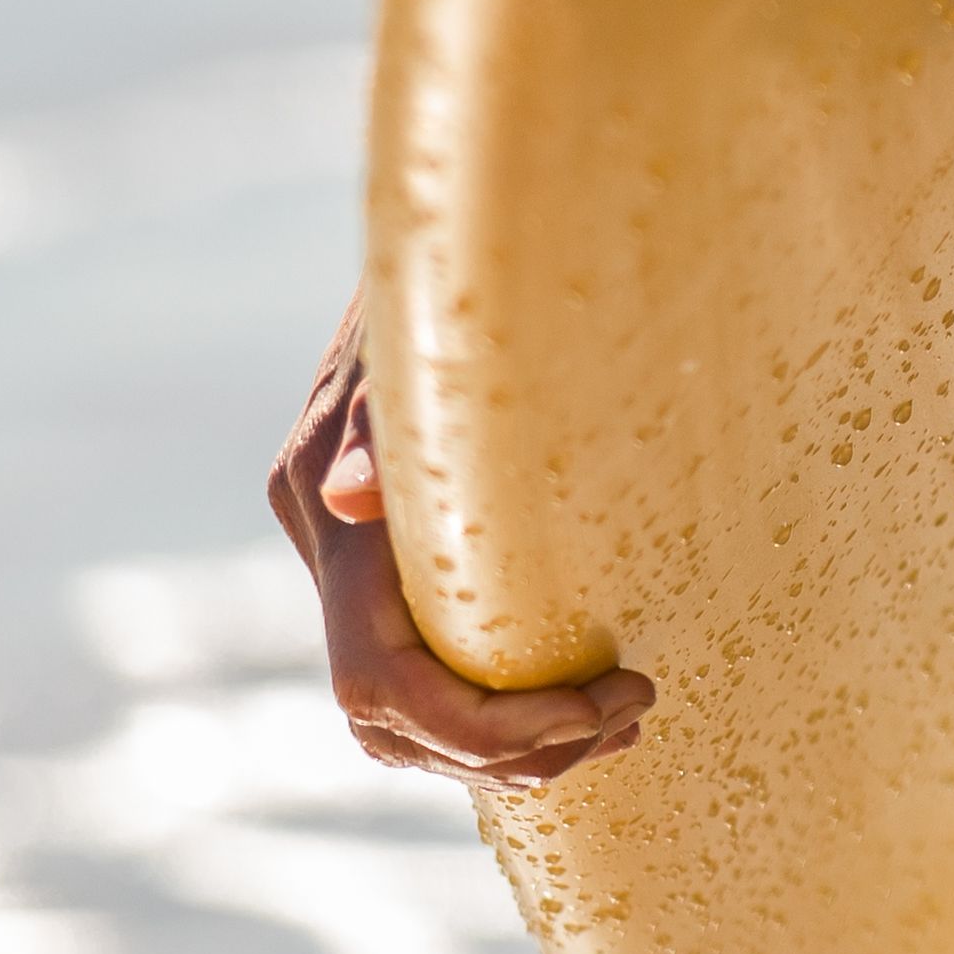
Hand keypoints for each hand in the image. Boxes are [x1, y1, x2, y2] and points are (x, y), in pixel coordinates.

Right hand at [271, 298, 649, 784]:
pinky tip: (569, 706)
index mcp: (323, 494)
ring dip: (503, 745)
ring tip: (615, 723)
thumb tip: (351, 496)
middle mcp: (325, 532)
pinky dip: (488, 710)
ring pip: (398, 714)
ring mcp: (349, 545)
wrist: (457, 206)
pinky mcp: (390, 544)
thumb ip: (387, 416)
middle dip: (509, 747)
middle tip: (631, 715)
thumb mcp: (433, 320)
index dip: (487, 725)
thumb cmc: (467, 255)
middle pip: (391, 716)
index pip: (383, 678)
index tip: (601, 705)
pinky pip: (421, 669)